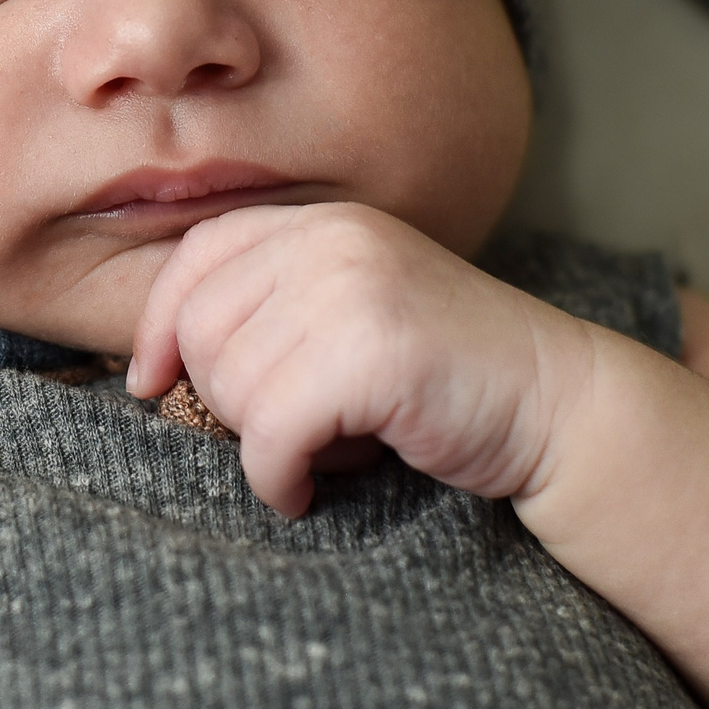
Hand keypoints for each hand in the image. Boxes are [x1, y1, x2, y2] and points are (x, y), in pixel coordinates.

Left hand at [127, 203, 597, 517]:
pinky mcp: (373, 353)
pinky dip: (279, 479)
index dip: (158, 325)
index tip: (151, 384)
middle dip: (227, 401)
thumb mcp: (351, 314)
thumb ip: (274, 310)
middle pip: (202, 331)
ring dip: (266, 444)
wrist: (556, 407)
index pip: (198, 256)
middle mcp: (334, 239)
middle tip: (294, 430)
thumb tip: (154, 365)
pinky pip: (270, 435)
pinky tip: (313, 486)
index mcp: (324, 223)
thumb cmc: (442, 378)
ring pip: (232, 388)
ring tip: (332, 444)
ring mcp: (355, 290)